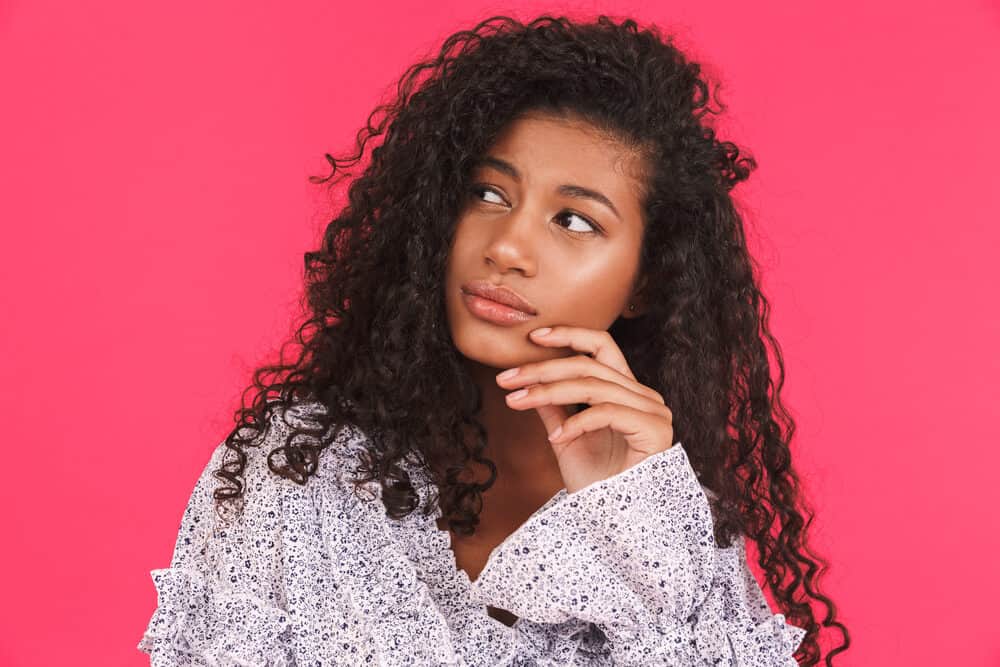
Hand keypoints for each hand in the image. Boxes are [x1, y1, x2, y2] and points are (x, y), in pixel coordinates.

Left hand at [496, 325, 674, 493]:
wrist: (617, 525)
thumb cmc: (596, 485)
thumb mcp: (565, 439)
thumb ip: (553, 408)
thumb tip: (527, 382)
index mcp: (625, 392)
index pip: (601, 347)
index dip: (569, 335)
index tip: (533, 337)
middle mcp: (643, 396)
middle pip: (588, 365)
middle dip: (542, 369)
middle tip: (506, 379)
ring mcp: (653, 412)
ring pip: (592, 386)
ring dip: (548, 392)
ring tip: (517, 402)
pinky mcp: (654, 430)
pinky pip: (607, 413)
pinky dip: (576, 422)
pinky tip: (555, 438)